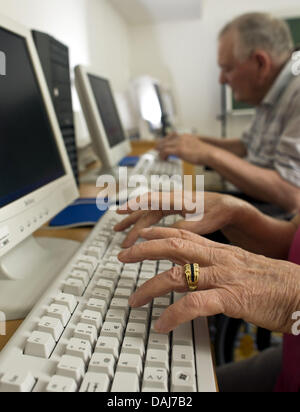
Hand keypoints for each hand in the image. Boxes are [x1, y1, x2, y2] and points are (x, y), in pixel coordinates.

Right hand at [114, 191, 242, 247]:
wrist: (229, 206)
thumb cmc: (218, 212)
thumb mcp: (202, 223)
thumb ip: (181, 227)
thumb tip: (162, 235)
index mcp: (177, 199)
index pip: (150, 199)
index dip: (134, 204)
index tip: (120, 210)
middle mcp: (172, 199)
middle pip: (145, 208)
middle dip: (130, 220)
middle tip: (117, 233)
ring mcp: (172, 203)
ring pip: (148, 211)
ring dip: (135, 221)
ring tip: (120, 230)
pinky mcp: (175, 208)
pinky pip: (154, 214)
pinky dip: (145, 221)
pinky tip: (139, 229)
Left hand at [118, 227, 299, 334]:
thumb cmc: (274, 283)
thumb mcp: (241, 268)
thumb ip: (215, 268)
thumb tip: (192, 275)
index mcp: (221, 251)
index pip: (183, 234)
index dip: (159, 232)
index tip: (140, 234)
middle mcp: (218, 259)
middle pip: (173, 245)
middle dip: (144, 249)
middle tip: (123, 255)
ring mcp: (223, 277)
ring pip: (177, 274)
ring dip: (149, 287)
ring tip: (134, 300)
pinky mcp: (231, 297)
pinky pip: (194, 304)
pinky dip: (174, 314)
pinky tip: (162, 324)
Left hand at [156, 133, 213, 164]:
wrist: (210, 154)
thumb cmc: (206, 153)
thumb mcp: (196, 148)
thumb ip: (190, 148)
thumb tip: (187, 153)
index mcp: (186, 136)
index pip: (172, 136)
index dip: (166, 140)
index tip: (162, 144)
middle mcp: (181, 137)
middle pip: (166, 140)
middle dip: (160, 145)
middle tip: (156, 149)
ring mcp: (179, 143)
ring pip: (164, 145)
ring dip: (160, 151)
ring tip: (158, 156)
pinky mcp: (178, 150)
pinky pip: (165, 151)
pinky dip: (162, 155)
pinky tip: (163, 159)